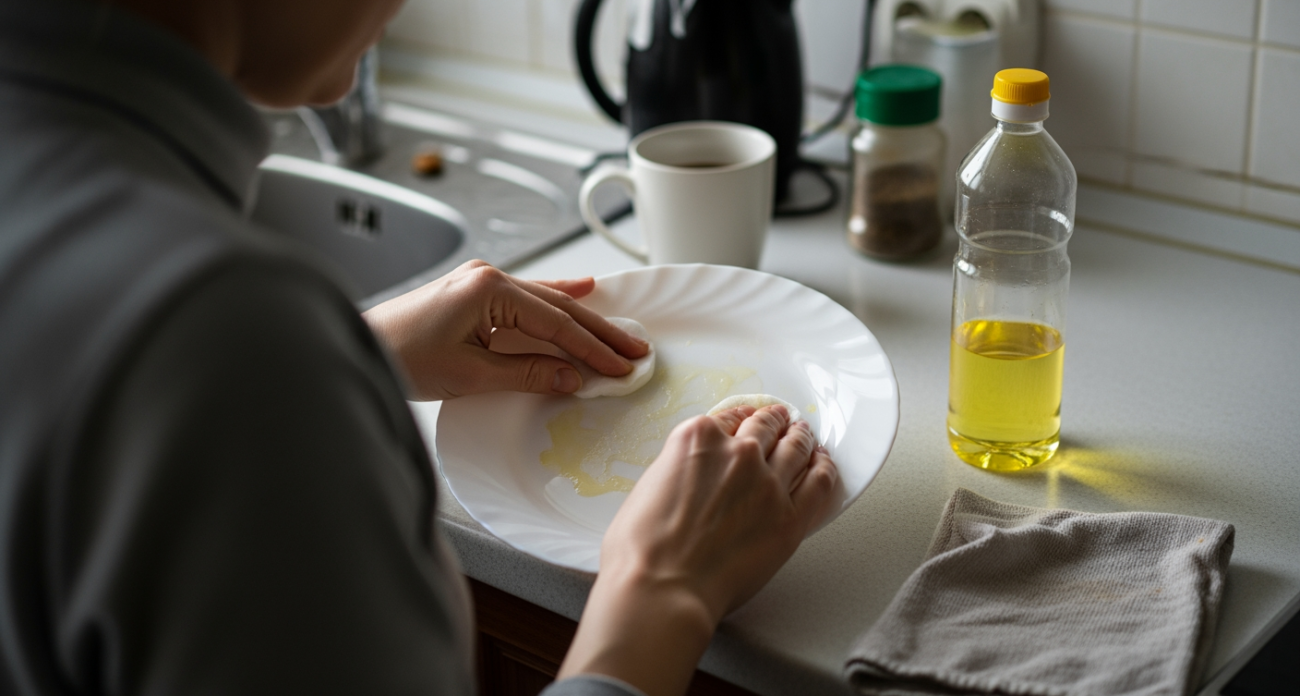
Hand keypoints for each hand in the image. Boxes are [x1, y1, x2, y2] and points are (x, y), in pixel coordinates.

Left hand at [362, 260, 648, 400]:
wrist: (358, 346)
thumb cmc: (401, 357)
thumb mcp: (470, 374)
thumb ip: (526, 373)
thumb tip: (571, 378)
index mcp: (489, 290)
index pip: (557, 323)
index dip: (593, 348)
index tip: (622, 366)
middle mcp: (488, 278)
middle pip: (558, 307)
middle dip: (599, 332)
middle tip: (636, 351)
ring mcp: (480, 282)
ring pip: (546, 301)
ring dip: (583, 318)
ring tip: (620, 331)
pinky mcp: (473, 293)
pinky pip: (526, 296)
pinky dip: (555, 298)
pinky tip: (581, 289)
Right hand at [558, 405, 838, 695]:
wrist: (663, 588)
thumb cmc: (642, 550)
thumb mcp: (648, 487)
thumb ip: (679, 470)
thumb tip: (691, 479)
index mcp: (697, 438)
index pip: (730, 417)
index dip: (743, 416)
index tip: (749, 418)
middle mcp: (737, 452)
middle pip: (766, 427)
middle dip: (775, 422)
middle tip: (781, 420)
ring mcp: (768, 482)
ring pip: (796, 448)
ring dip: (802, 439)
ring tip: (805, 436)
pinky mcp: (791, 516)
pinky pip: (819, 483)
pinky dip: (824, 469)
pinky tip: (823, 464)